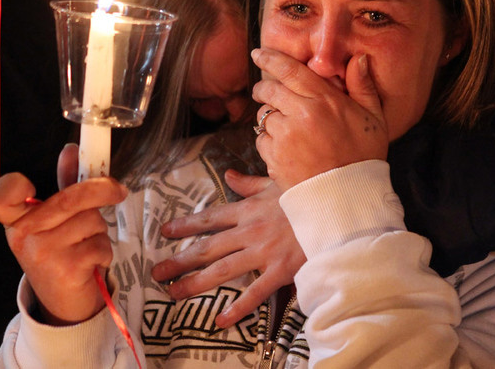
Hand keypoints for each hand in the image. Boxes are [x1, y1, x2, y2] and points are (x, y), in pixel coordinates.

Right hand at [0, 145, 126, 324]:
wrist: (64, 303)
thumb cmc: (60, 253)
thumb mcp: (55, 219)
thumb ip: (64, 183)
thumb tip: (70, 150)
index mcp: (16, 220)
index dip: (11, 186)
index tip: (29, 184)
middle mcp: (24, 236)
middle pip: (70, 198)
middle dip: (102, 190)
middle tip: (118, 190)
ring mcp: (43, 254)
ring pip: (91, 221)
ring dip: (99, 230)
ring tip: (86, 245)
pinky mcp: (66, 269)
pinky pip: (100, 244)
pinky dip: (104, 250)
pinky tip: (91, 263)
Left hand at [151, 171, 304, 327]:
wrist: (336, 209)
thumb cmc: (308, 195)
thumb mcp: (277, 183)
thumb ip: (250, 183)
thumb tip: (229, 175)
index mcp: (249, 209)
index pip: (210, 218)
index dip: (186, 225)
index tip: (165, 231)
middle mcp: (250, 231)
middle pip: (209, 247)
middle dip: (181, 260)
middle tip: (157, 272)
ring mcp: (264, 252)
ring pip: (223, 269)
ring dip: (196, 282)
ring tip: (175, 293)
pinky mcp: (280, 270)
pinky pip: (255, 292)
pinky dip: (237, 308)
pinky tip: (220, 320)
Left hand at [251, 48, 388, 188]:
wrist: (349, 198)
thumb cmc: (364, 157)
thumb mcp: (373, 118)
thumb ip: (363, 86)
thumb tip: (357, 58)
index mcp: (324, 100)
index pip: (289, 70)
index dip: (270, 58)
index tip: (258, 53)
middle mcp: (300, 114)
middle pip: (269, 89)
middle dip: (264, 88)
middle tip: (266, 92)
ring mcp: (285, 136)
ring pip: (263, 116)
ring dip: (269, 117)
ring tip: (285, 127)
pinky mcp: (274, 157)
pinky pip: (261, 140)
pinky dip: (268, 141)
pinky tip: (285, 148)